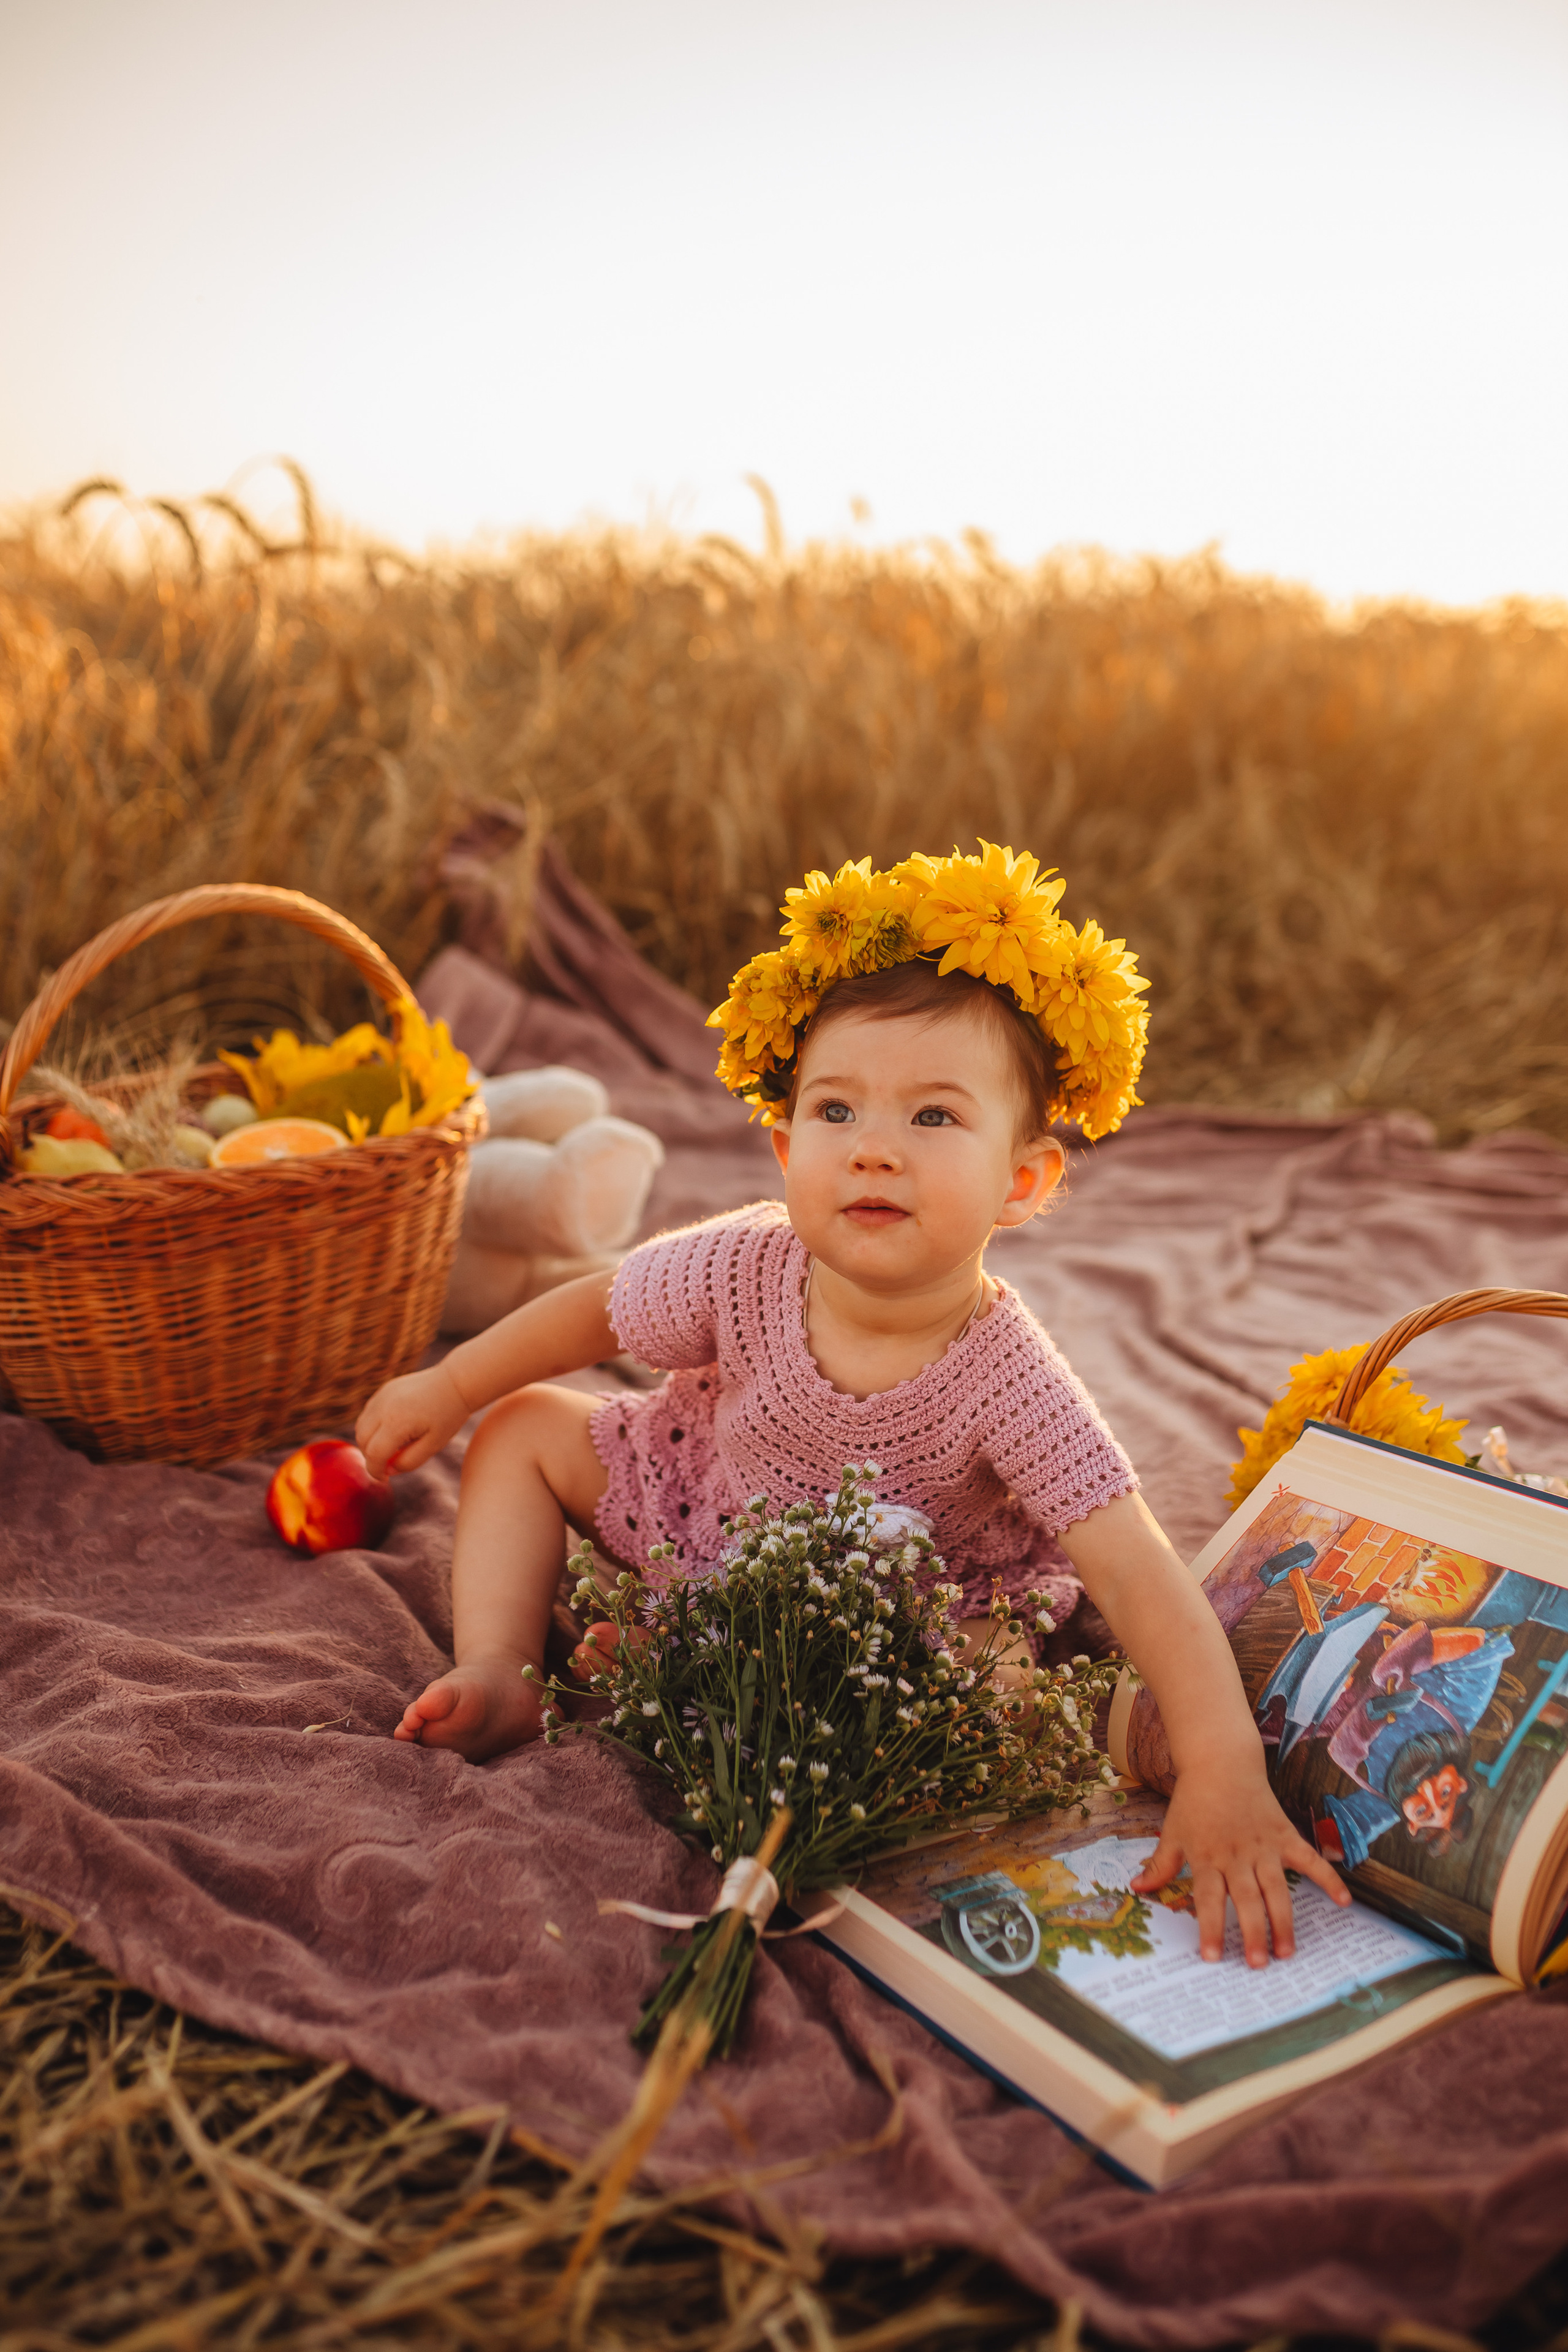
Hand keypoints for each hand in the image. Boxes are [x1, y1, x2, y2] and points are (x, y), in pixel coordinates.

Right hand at [356, 1361, 469, 1478]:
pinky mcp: (384, 1390)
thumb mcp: (434, 1445)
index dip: (375, 1471)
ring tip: (392, 1447)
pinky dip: (372, 1427)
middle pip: (362, 1441)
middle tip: (389, 1463)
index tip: (384, 1479)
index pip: (374, 1454)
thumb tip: (388, 1470)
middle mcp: (383, 1407)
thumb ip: (409, 1461)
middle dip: (371, 1457)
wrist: (454, 1383)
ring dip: (369, 1442)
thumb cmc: (448, 1415)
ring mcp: (382, 1396)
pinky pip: (368, 1413)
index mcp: (396, 1423)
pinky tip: (392, 1431)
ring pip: (361, 1427)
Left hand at [1131, 1757, 1350, 1967]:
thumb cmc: (1194, 1800)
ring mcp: (1264, 1847)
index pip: (1208, 1900)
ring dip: (1283, 1922)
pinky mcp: (1285, 1836)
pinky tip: (1344, 1902)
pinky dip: (1328, 1879)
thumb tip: (1137, 1890)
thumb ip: (1160, 1865)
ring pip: (1276, 1890)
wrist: (1221, 1761)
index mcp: (1208, 1857)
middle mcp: (1237, 1856)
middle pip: (1247, 1901)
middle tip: (1258, 1964)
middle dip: (1253, 1934)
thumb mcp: (1172, 1832)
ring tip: (1287, 1952)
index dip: (1210, 1929)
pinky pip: (1309, 1860)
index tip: (1212, 1957)